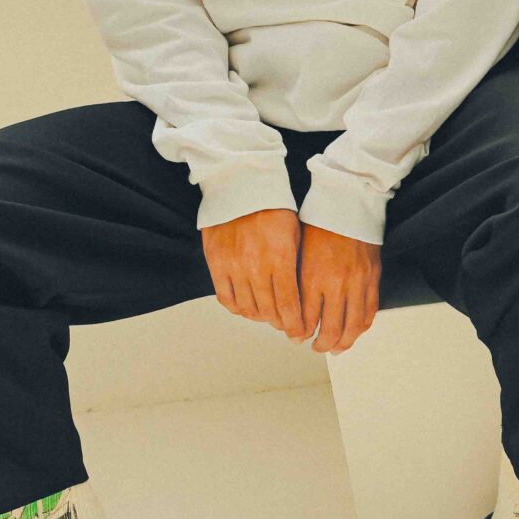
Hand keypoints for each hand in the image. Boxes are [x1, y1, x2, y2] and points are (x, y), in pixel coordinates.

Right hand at [200, 208, 305, 336]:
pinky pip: (226, 298)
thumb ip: (296, 266)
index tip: (300, 333)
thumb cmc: (273, 208)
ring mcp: (233, 265)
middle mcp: (256, 265)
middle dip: (281, 324)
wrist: (241, 186)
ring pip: (247, 308)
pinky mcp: (216, 263)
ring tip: (269, 317)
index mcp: (281, 257)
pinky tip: (248, 308)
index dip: (295, 324)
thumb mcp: (296, 235)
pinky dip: (238, 308)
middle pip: (269, 311)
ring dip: (260, 317)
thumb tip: (302, 297)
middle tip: (287, 327)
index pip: (289, 304)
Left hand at [296, 224, 381, 353]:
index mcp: (313, 277)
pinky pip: (369, 311)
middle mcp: (336, 283)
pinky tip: (354, 330)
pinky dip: (361, 326)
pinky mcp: (373, 277)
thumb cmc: (319, 221)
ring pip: (353, 326)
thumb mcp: (296, 252)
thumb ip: (295, 283)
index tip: (295, 336)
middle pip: (330, 329)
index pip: (306, 320)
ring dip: (343, 342)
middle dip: (321, 344)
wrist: (348, 202)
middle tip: (315, 347)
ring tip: (335, 347)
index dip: (299, 333)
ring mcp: (358, 282)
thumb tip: (292, 309)